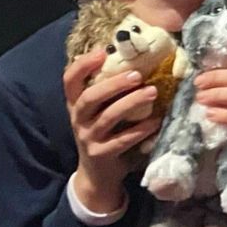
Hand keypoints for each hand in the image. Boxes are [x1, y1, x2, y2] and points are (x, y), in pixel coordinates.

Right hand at [63, 49, 160, 212]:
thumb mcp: (99, 112)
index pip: (69, 80)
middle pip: (90, 97)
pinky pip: (123, 139)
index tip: (102, 51)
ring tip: (153, 92)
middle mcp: (78, 119)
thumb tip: (135, 62)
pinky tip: (157, 121)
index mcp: (75, 104)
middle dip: (114, 84)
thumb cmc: (104, 134)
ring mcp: (89, 137)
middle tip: (138, 75)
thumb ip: (108, 93)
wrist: (97, 174)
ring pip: (108, 117)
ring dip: (132, 103)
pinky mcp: (102, 154)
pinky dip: (141, 130)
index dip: (82, 65)